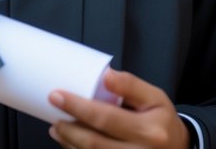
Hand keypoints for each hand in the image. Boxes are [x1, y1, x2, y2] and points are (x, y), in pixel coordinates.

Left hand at [47, 69, 189, 148]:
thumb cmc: (162, 121)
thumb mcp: (155, 97)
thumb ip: (130, 85)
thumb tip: (106, 75)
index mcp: (149, 130)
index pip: (105, 118)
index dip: (77, 107)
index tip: (57, 96)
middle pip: (94, 143)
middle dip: (68, 129)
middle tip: (53, 114)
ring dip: (69, 143)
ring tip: (58, 128)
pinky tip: (70, 143)